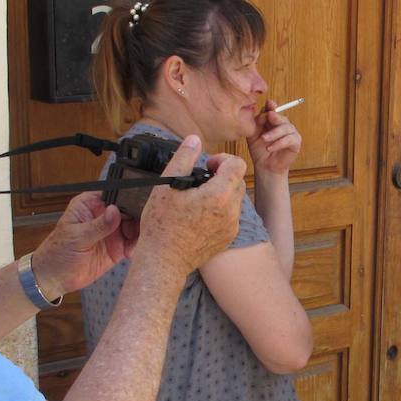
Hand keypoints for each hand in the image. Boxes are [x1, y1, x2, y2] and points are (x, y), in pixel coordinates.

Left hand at [30, 191, 134, 300]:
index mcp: (90, 204)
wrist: (55, 278)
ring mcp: (112, 231)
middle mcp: (103, 215)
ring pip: (134, 226)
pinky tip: (129, 253)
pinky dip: (136, 246)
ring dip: (138, 234)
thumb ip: (98, 225)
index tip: (137, 208)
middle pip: (129, 209)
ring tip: (132, 245)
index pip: (114, 195)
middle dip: (137, 218)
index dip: (127, 199)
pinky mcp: (117, 247)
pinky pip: (133, 243)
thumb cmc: (58, 253)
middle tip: (138, 230)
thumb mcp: (77, 237)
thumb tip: (115, 211)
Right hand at [135, 136, 244, 274]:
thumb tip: (194, 139)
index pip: (237, 164)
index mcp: (220, 195)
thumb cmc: (162, 224)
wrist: (164, 260)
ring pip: (236, 199)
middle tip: (200, 181)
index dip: (222, 159)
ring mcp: (232, 227)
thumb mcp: (167, 185)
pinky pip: (231, 217)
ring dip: (222, 193)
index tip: (206, 166)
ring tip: (198, 199)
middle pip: (238, 181)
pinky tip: (199, 216)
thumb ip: (184, 158)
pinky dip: (221, 210)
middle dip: (223, 176)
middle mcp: (232, 211)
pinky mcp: (228, 238)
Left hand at [249, 100, 301, 175]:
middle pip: (281, 117)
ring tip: (264, 139)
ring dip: (274, 133)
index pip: (273, 110)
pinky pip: (289, 139)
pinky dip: (279, 143)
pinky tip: (270, 148)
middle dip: (274, 117)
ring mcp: (291, 133)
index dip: (271, 106)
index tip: (268, 103)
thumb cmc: (259, 150)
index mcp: (273, 121)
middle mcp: (283, 124)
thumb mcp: (254, 134)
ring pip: (286, 127)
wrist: (265, 166)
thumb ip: (257, 123)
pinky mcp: (296, 143)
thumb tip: (263, 113)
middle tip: (268, 117)